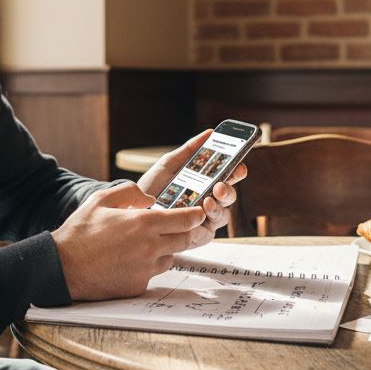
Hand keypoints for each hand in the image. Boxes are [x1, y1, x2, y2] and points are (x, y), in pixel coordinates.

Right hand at [52, 182, 206, 300]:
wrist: (62, 267)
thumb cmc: (79, 233)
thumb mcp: (101, 200)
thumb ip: (130, 193)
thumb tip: (150, 198)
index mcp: (143, 224)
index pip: (186, 219)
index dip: (196, 215)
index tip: (198, 213)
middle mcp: (150, 247)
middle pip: (186, 240)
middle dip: (185, 232)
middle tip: (177, 227)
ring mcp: (146, 269)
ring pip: (170, 257)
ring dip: (164, 249)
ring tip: (140, 244)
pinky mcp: (139, 286)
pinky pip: (153, 273)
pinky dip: (147, 266)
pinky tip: (127, 260)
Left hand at [138, 130, 248, 248]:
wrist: (132, 210)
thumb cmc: (152, 187)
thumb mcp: (169, 165)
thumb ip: (189, 149)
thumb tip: (210, 133)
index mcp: (206, 184)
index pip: (227, 177)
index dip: (236, 171)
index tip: (238, 165)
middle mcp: (208, 202)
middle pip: (229, 196)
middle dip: (229, 189)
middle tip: (220, 184)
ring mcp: (204, 220)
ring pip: (223, 214)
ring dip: (218, 206)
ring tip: (208, 199)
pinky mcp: (196, 236)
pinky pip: (208, 232)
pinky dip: (206, 223)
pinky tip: (201, 214)